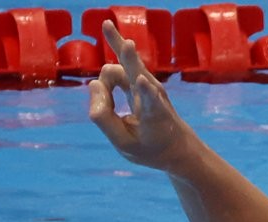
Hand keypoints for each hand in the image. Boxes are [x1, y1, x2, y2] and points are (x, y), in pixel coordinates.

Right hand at [88, 20, 194, 171]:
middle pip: (135, 71)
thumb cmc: (150, 147)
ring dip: (105, 89)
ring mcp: (146, 83)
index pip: (150, 102)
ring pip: (119, 69)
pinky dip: (115, 47)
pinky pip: (120, 63)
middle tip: (126, 43)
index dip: (145, 93)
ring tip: (107, 74)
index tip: (141, 82)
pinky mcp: (138, 78)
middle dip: (128, 58)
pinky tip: (108, 27)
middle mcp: (152, 94)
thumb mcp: (125, 144)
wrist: (175, 144)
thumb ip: (104, 119)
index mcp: (155, 116)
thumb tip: (92, 84)